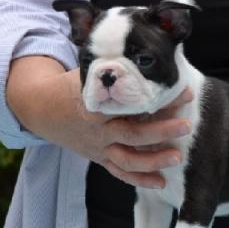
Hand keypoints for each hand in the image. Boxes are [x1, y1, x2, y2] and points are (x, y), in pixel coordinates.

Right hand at [6, 56, 193, 188]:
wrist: (42, 108)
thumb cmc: (73, 83)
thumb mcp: (90, 68)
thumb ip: (115, 64)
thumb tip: (154, 45)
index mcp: (94, 103)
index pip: (130, 103)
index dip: (159, 100)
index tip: (184, 92)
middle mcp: (97, 128)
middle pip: (131, 133)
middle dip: (161, 130)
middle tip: (186, 125)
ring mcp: (98, 146)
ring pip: (127, 158)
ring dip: (153, 160)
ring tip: (177, 156)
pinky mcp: (100, 157)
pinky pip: (120, 172)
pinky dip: (140, 179)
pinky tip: (162, 181)